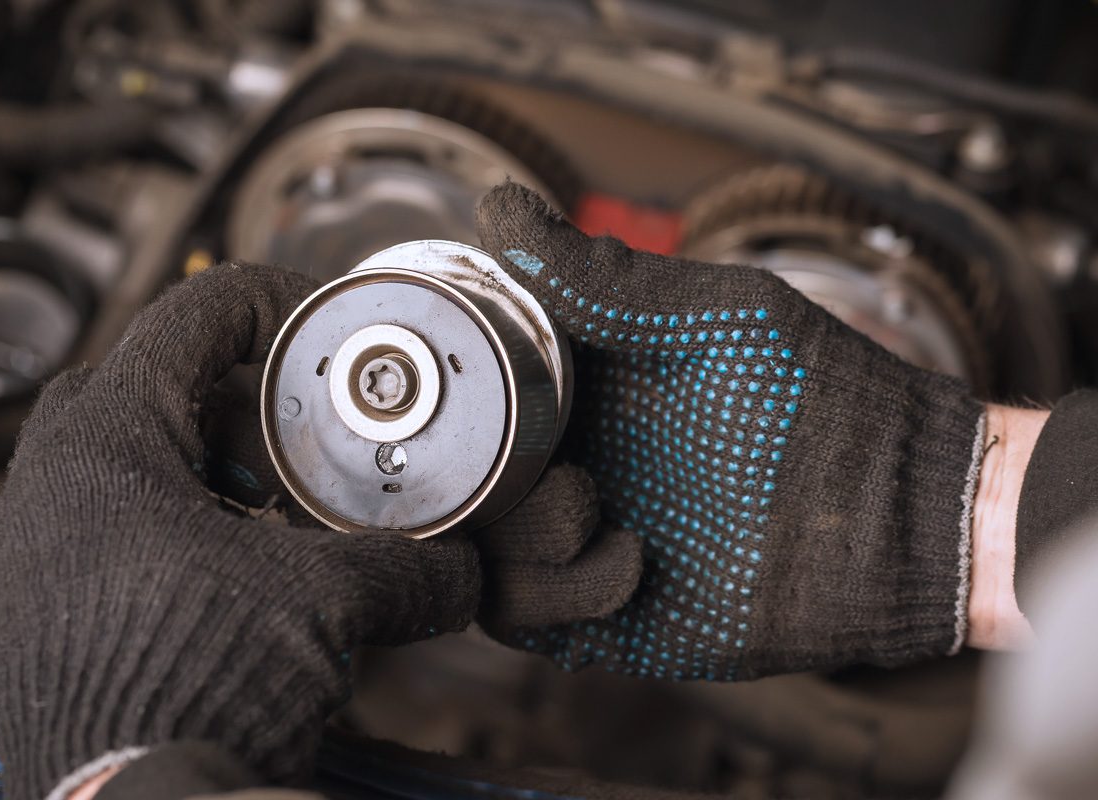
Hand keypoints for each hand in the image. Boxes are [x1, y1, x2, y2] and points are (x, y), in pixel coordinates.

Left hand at [0, 263, 481, 798]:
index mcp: (106, 442)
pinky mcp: (51, 601)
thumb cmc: (186, 686)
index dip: (276, 303)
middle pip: (158, 384)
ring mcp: (42, 545)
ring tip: (277, 509)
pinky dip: (186, 523)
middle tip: (301, 434)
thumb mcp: (321, 604)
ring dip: (215, 467)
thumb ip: (407, 568)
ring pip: (135, 457)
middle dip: (241, 402)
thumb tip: (460, 571)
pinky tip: (241, 569)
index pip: (194, 315)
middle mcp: (54, 482)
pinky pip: (118, 522)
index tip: (322, 326)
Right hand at [474, 183, 986, 680]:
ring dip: (520, 535)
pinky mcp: (609, 616)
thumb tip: (499, 207)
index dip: (450, 390)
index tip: (452, 380)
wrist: (898, 510)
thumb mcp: (712, 316)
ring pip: (482, 555)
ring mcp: (584, 543)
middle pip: (460, 481)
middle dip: (474, 475)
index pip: (472, 394)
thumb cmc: (819, 395)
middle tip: (535, 457)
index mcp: (580, 392)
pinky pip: (528, 620)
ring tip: (592, 506)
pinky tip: (632, 558)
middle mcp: (571, 466)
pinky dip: (557, 594)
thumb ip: (602, 278)